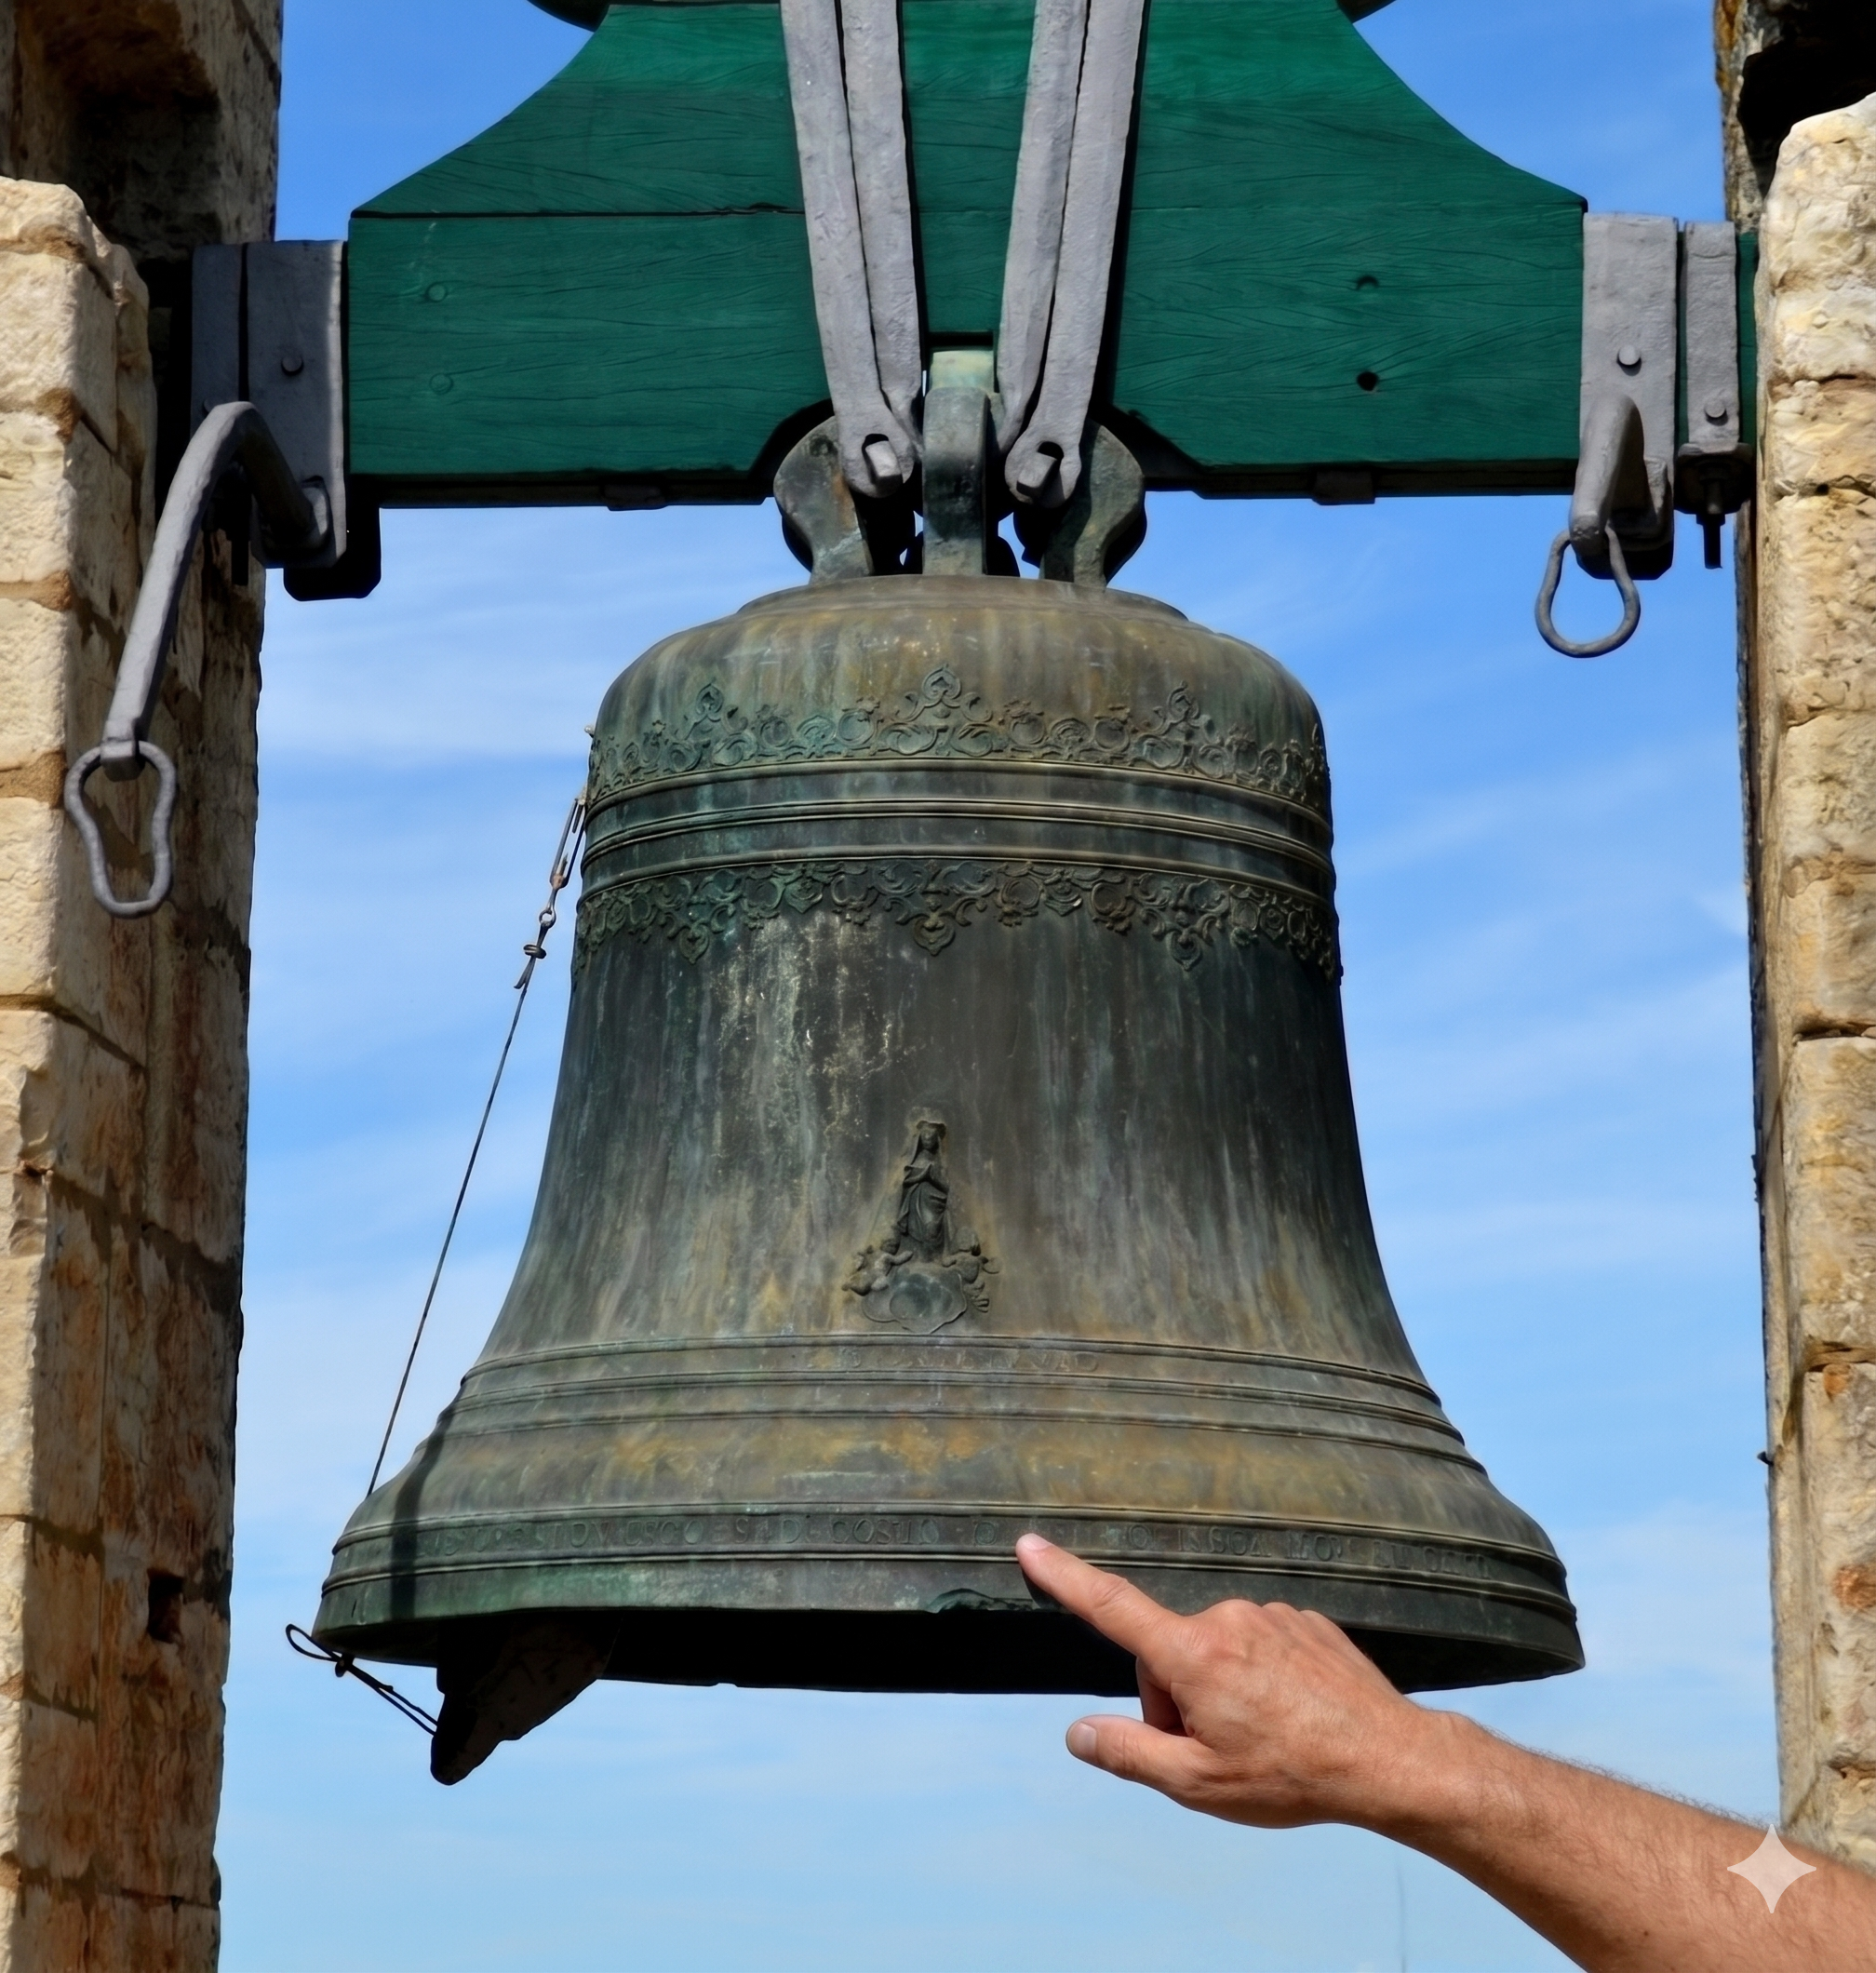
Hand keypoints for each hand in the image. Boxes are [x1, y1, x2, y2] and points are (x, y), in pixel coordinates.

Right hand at [1016, 1532, 1452, 1832]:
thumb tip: (1078, 1733)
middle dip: (1177, 1702)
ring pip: (1214, 1654)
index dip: (1065, 1576)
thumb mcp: (1198, 1784)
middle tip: (1219, 1751)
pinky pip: (1257, 1647)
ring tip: (1266, 1738)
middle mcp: (1226, 1620)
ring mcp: (1269, 1616)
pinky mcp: (1304, 1621)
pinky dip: (1260, 1679)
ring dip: (1221, 1691)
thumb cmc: (1292, 1776)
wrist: (1388, 1758)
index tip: (1030, 1544)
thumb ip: (1129, 1752)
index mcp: (1193, 1656)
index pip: (1112, 1607)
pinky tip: (1291, 1717)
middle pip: (1168, 1657)